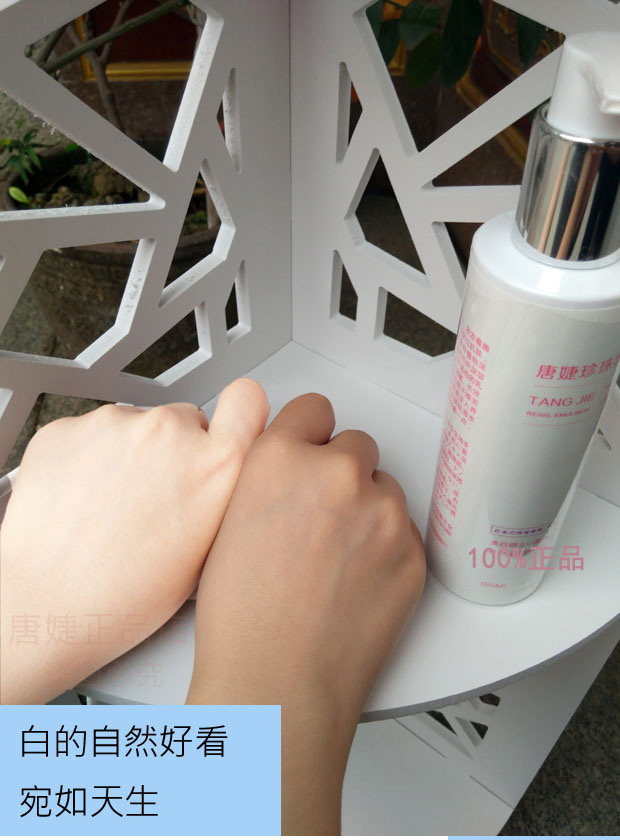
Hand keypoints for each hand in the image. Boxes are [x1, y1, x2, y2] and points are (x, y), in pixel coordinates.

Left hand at [0, 378, 268, 703]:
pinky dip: (86, 456)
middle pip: (185, 420)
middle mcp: (171, 433)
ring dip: (129, 454)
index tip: (228, 425)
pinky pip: (90, 431)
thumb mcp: (209, 554)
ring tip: (109, 506)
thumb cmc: (121, 597)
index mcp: (216, 466)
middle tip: (155, 495)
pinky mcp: (68, 426)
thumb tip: (222, 477)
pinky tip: (81, 499)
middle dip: (175, 450)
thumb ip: (224, 496)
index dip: (238, 414)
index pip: (248, 400)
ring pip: (135, 426)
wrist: (45, 605)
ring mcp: (115, 423)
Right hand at [186, 393, 425, 834]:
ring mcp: (382, 511)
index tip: (313, 448)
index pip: (314, 409)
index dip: (310, 433)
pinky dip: (387, 547)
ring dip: (367, 509)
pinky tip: (357, 581)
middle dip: (341, 473)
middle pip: (356, 445)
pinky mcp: (413, 550)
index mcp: (280, 458)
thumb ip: (265, 479)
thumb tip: (287, 469)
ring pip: (384, 487)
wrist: (278, 682)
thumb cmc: (241, 621)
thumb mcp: (227, 524)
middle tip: (322, 517)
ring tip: (337, 558)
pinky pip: (404, 529)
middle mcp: (336, 473)